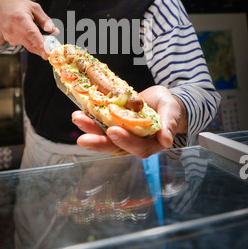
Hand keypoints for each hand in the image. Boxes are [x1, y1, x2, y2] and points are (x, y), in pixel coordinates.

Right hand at [0, 0, 58, 59]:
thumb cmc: (17, 6)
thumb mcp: (34, 7)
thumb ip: (45, 20)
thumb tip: (55, 31)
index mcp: (20, 18)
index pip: (31, 33)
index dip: (40, 44)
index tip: (46, 53)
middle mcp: (13, 29)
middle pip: (31, 44)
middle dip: (42, 49)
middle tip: (52, 51)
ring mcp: (10, 37)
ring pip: (29, 45)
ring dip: (37, 44)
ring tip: (38, 33)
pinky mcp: (10, 41)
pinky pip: (25, 44)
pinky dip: (30, 41)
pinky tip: (26, 31)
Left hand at [72, 85, 187, 157]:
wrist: (160, 101)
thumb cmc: (168, 107)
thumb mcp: (172, 111)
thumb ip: (169, 123)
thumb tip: (166, 141)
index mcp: (150, 144)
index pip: (138, 147)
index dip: (126, 141)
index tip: (113, 130)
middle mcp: (133, 143)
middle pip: (115, 147)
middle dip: (98, 143)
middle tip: (83, 139)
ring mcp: (121, 135)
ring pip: (103, 138)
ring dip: (89, 130)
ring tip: (77, 119)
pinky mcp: (112, 126)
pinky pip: (99, 126)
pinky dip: (89, 121)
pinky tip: (79, 113)